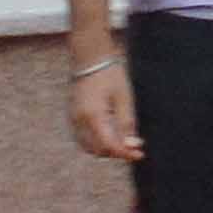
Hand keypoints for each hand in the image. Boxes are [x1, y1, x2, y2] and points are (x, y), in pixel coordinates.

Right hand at [66, 51, 140, 165]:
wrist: (90, 58)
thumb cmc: (110, 75)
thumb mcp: (124, 98)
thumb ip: (126, 124)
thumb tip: (131, 145)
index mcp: (93, 115)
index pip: (109, 145)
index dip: (125, 153)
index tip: (139, 154)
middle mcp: (79, 120)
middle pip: (97, 150)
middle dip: (116, 152)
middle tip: (134, 147)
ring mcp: (73, 118)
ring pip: (88, 147)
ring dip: (105, 149)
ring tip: (122, 142)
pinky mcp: (72, 116)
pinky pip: (82, 138)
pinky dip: (96, 142)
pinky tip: (110, 135)